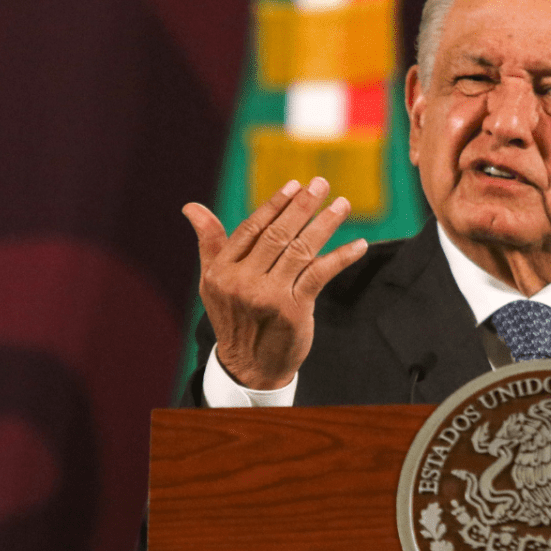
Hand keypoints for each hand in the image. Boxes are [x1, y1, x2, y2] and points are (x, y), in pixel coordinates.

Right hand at [182, 177, 367, 388]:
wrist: (250, 367)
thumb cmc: (234, 317)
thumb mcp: (213, 282)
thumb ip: (209, 242)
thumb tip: (191, 206)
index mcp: (221, 271)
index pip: (251, 228)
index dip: (275, 205)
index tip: (295, 185)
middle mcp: (242, 282)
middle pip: (278, 234)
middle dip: (302, 206)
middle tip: (321, 183)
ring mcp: (269, 296)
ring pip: (301, 250)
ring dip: (325, 225)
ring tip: (343, 204)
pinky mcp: (294, 309)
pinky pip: (321, 274)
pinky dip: (341, 257)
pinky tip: (359, 245)